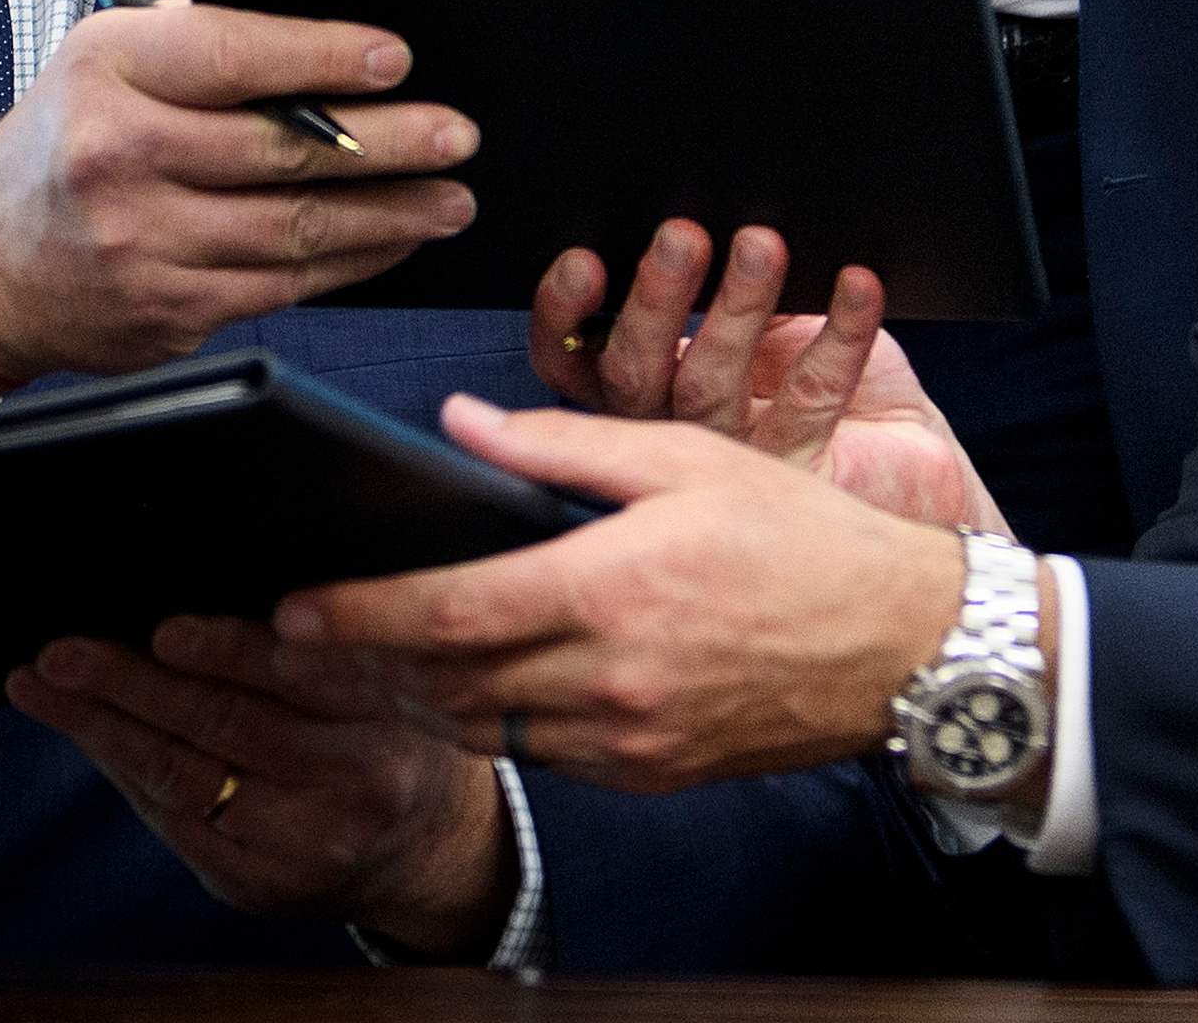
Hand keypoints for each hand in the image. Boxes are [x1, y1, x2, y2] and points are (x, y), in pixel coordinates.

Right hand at [0, 2, 474, 402]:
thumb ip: (192, 42)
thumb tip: (319, 37)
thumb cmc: (56, 147)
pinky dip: (351, 262)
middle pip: (282, 150)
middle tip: (455, 135)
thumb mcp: (98, 63)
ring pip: (295, 228)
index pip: (234, 56)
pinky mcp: (169, 311)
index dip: (323, 57)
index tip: (394, 58)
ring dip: (390, 214)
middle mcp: (120, 157)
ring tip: (450, 197)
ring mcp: (143, 243)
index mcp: (106, 73)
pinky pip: (284, 285)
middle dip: (387, 144)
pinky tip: (392, 239)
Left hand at [6, 617, 514, 957]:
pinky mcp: (254, 887)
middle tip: (62, 653)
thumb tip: (198, 602)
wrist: (431, 856)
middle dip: (129, 687)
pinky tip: (88, 735)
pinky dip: (124, 772)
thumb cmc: (396, 740)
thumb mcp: (390, 684)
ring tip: (42, 687)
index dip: (226, 652)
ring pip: (181, 781)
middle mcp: (347, 796)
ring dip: (100, 730)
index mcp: (388, 729)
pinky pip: (173, 823)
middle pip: (224, 730)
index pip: (297, 681)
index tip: (163, 629)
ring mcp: (295, 852)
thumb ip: (320, 651)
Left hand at [278, 395, 969, 791]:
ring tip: (371, 657)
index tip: (293, 608)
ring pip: (483, 729)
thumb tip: (458, 424)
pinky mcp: (648, 774)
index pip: (449, 615)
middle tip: (298, 638)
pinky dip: (493, 720)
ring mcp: (629, 740)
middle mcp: (611, 679)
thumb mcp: (686, 458)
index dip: (358, 617)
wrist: (904, 647)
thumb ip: (562, 445)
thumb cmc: (803, 538)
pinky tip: (477, 681)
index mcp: (611, 588)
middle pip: (444, 686)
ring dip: (419, 697)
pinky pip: (540, 754)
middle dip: (363, 664)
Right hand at [532, 224, 1002, 532]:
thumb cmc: (816, 372)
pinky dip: (839, 332)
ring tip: (761, 245)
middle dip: (654, 297)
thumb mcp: (758, 310)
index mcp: (645, 385)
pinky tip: (855, 286)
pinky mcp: (802, 474)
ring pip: (709, 388)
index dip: (565, 314)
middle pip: (633, 374)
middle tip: (683, 234)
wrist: (908, 461)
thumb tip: (700, 205)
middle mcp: (673, 429)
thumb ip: (715, 274)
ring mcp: (733, 462)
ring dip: (735, 307)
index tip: (586, 259)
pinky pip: (811, 397)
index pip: (575, 359)